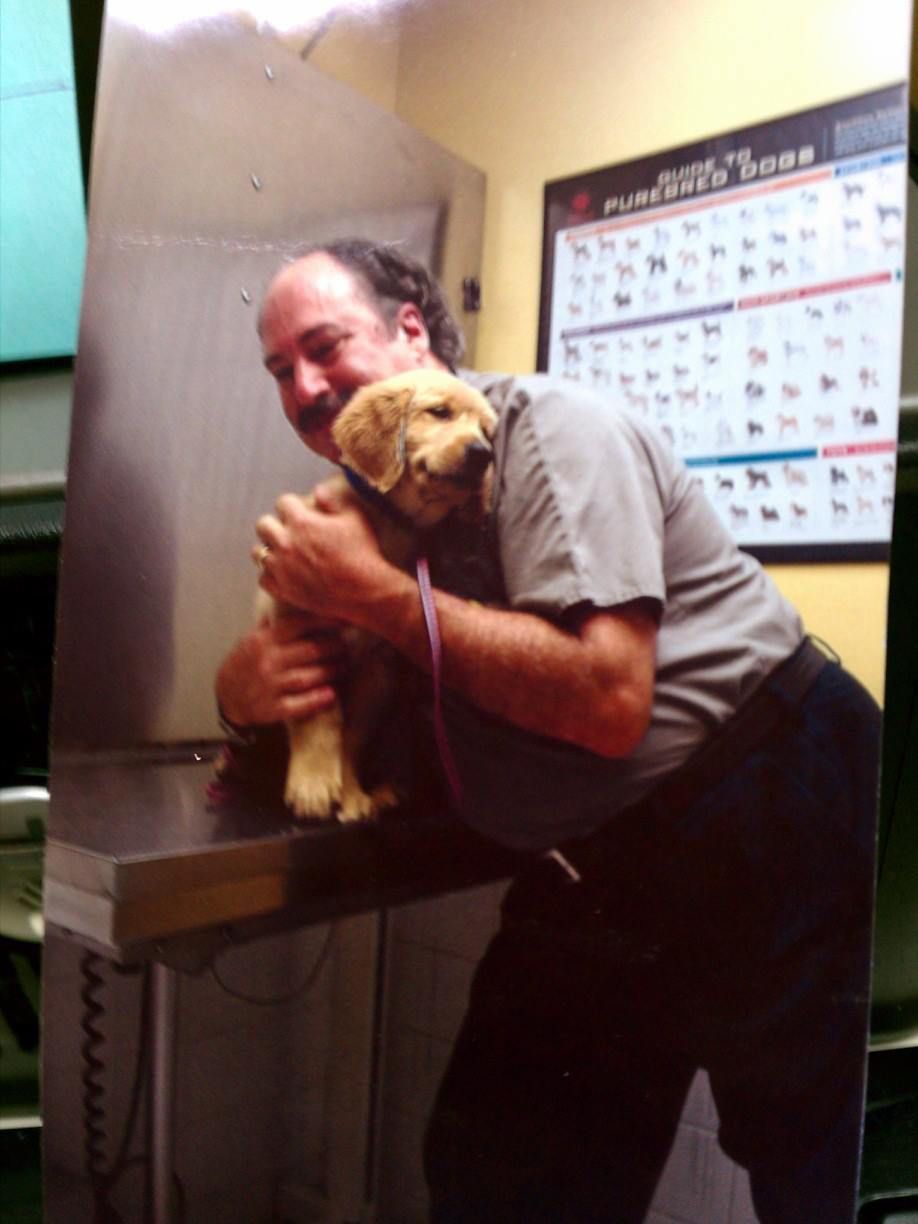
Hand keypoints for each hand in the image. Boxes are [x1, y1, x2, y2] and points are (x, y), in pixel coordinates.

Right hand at [216, 611, 344, 727]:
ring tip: (344, 666)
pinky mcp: (271, 709)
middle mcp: (266, 661)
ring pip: (307, 677)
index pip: (297, 625)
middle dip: (334, 647)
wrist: (226, 699)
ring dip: (330, 672)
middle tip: (347, 646)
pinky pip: (298, 705)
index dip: (324, 621)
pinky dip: (315, 700)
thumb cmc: (244, 665)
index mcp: (263, 641)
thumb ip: (273, 624)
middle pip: (309, 650)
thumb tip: (293, 602)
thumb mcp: (251, 640)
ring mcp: (268, 686)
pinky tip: (331, 694)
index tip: (343, 619)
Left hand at [254, 483, 395, 622]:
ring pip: (258, 552)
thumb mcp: (355, 519)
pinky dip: (271, 575)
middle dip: (275, 524)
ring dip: (269, 549)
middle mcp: (286, 543)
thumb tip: (317, 490)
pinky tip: (284, 573)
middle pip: (263, 525)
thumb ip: (333, 501)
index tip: (300, 511)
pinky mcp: (282, 589)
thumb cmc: (363, 552)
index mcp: (302, 522)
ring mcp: (281, 568)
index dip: (292, 505)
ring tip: (283, 552)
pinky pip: (262, 578)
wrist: (365, 592)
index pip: (282, 502)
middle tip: (288, 530)